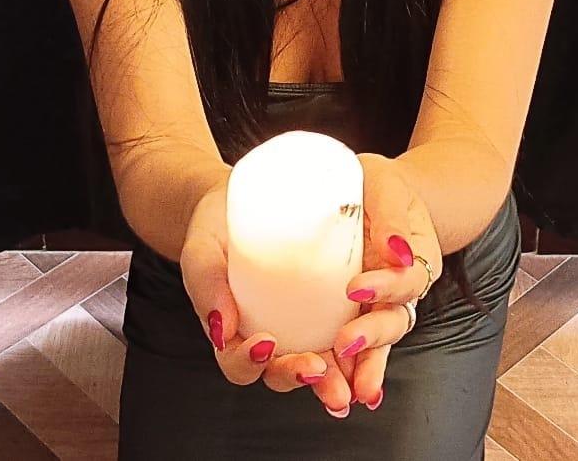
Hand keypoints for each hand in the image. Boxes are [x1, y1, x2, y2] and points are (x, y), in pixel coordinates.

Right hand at [180, 174, 357, 414]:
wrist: (240, 201)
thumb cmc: (214, 231)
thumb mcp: (202, 253)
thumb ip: (207, 286)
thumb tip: (221, 327)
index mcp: (234, 334)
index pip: (240, 366)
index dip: (250, 364)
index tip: (263, 343)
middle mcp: (271, 338)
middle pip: (283, 372)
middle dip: (300, 376)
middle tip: (316, 369)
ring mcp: (302, 325)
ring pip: (321, 361)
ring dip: (337, 372)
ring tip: (351, 370)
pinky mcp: (330, 305)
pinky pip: (348, 331)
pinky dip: (362, 345)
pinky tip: (375, 342)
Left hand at [331, 152, 443, 408]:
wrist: (377, 194)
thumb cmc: (381, 187)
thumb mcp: (388, 186)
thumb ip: (393, 216)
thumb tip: (396, 250)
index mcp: (419, 257)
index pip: (408, 279)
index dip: (386, 287)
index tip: (355, 286)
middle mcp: (404, 289)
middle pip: (396, 320)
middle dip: (372, 337)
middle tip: (345, 344)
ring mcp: (382, 306)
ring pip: (379, 345)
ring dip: (364, 368)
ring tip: (346, 392)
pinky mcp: (358, 314)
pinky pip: (357, 348)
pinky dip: (351, 372)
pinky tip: (338, 393)